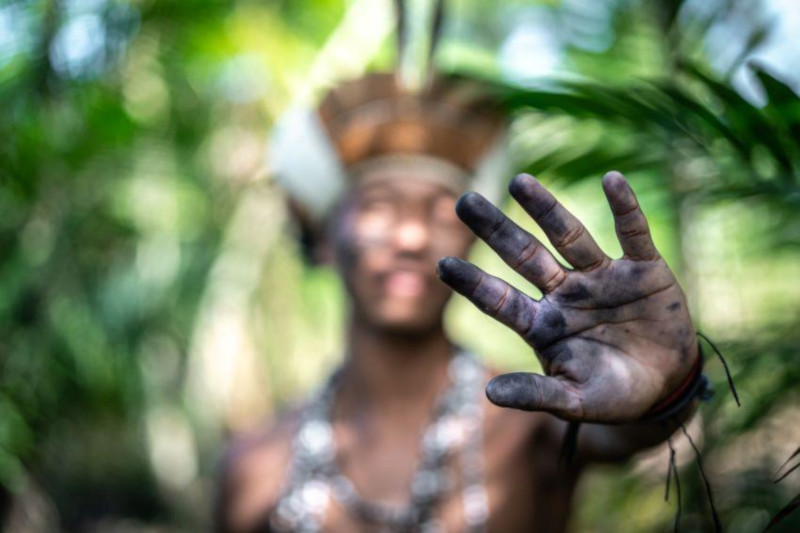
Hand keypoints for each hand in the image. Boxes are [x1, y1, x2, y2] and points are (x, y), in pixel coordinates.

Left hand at [437, 172, 697, 422]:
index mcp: (543, 324)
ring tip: (519, 182)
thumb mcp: (574, 399)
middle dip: (496, 230)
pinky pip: (633, 234)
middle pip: (524, 255)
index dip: (473, 283)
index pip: (500, 299)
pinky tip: (612, 180)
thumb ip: (535, 394)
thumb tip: (489, 394)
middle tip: (463, 201)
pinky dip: (625, 209)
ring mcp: (601, 277)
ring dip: (546, 209)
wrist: (666, 387)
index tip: (441, 265)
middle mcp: (565, 293)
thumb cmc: (612, 395)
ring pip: (569, 236)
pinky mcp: (643, 269)